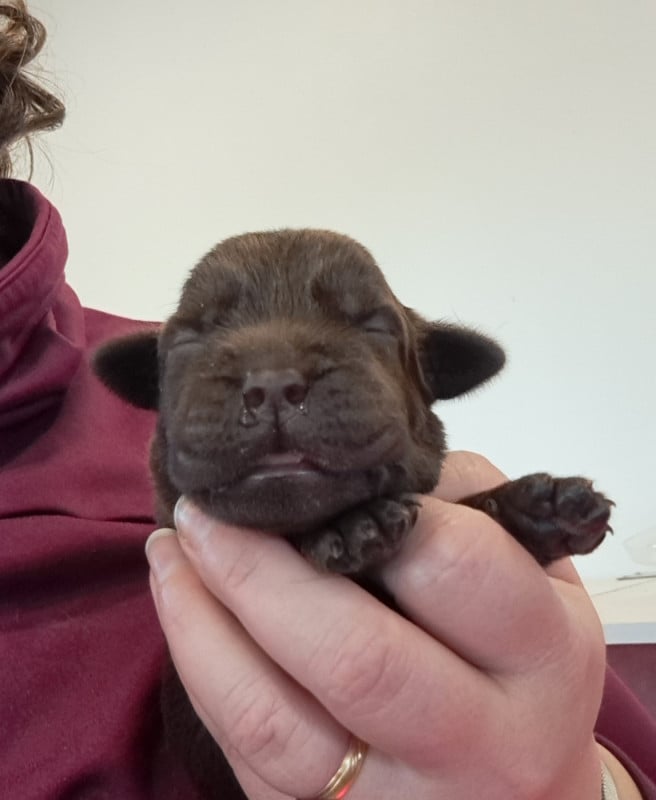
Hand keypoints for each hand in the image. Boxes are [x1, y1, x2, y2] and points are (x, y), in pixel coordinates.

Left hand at [146, 451, 614, 798]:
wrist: (527, 785)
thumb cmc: (525, 660)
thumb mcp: (536, 575)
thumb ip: (468, 507)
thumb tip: (358, 475)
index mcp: (542, 658)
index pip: (454, 567)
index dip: (379, 512)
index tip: (327, 482)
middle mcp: (479, 741)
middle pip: (352, 655)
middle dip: (259, 568)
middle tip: (206, 509)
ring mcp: (399, 798)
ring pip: (273, 718)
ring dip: (202, 618)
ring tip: (173, 548)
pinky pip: (248, 751)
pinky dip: (202, 669)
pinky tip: (184, 607)